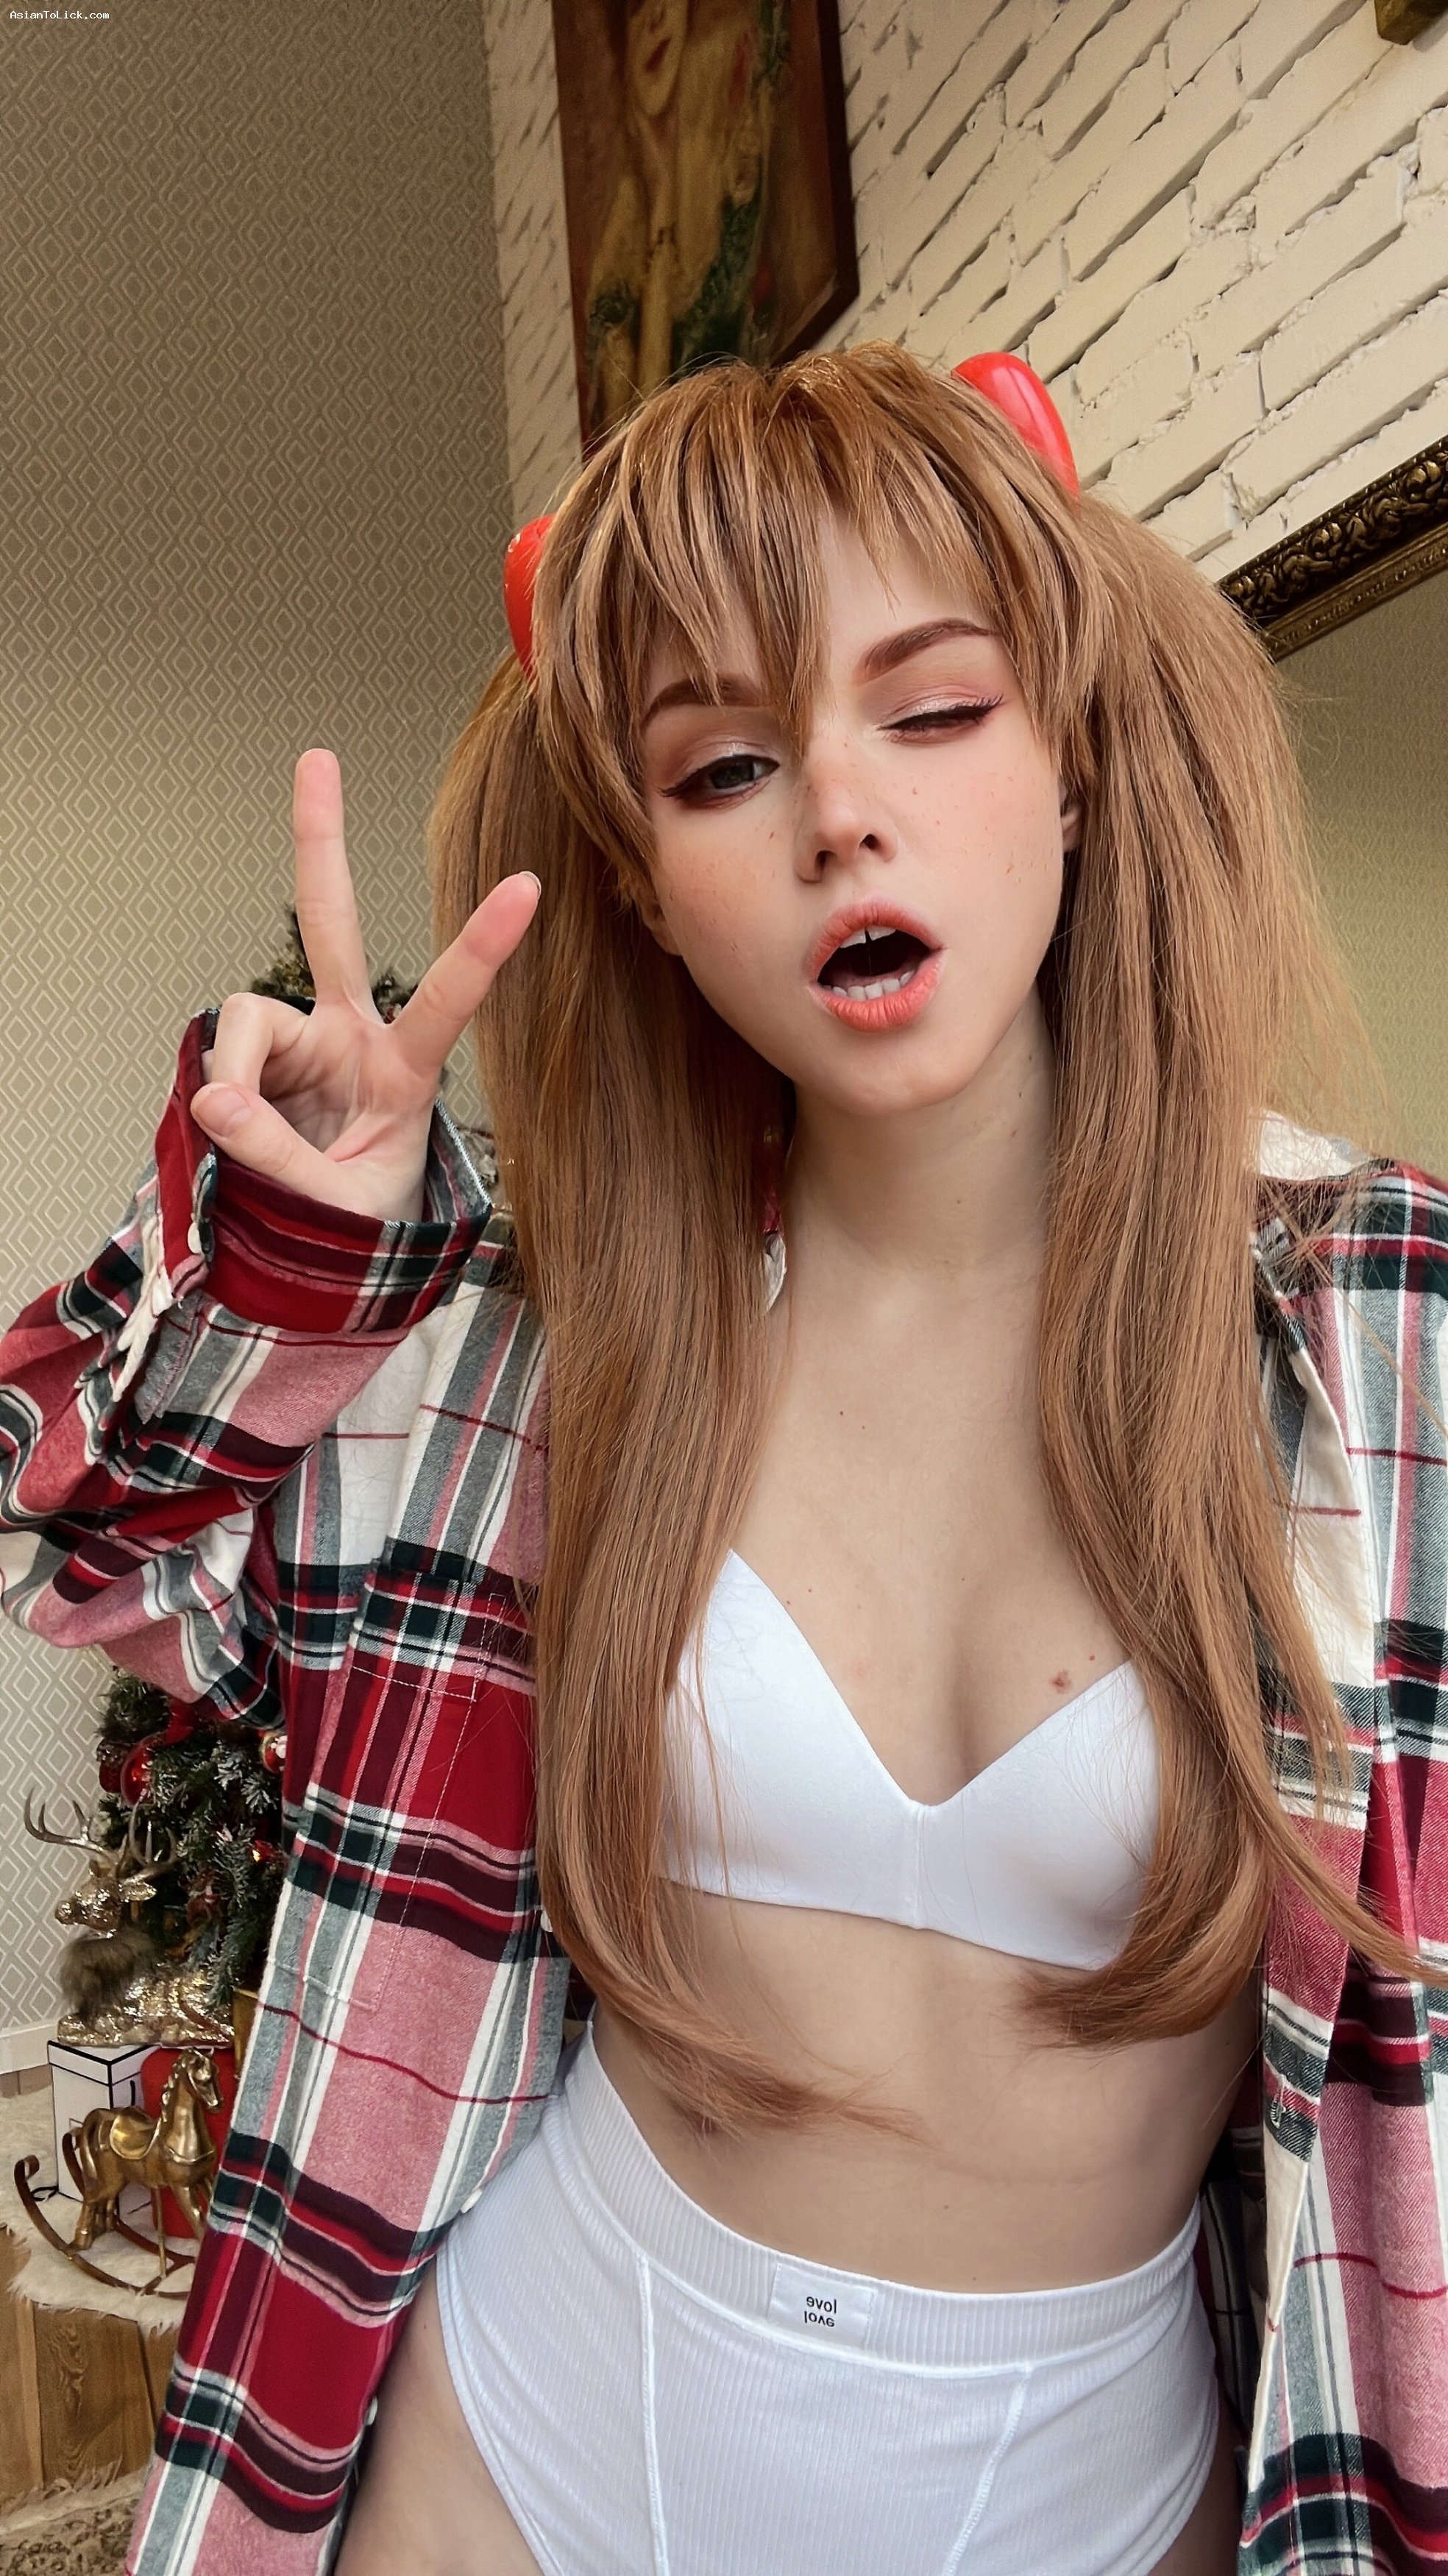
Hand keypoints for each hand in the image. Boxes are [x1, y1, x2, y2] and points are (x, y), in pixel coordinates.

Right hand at [190, 748, 537, 1222]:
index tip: (527, 888)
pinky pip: (220, 1059)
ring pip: (247, 1019)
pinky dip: (215, 1094)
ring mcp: (298, 1044)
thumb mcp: (336, 1208)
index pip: (446, 1000)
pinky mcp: (254, 1065)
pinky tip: (226, 1131)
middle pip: (332, 923)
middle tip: (317, 759)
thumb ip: (277, 1154)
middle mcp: (350, 1039)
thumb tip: (216, 1100)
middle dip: (319, 843)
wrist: (323, 1263)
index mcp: (405, 1072)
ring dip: (237, 1074)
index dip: (482, 946)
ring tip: (244, 1137)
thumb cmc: (356, 1232)